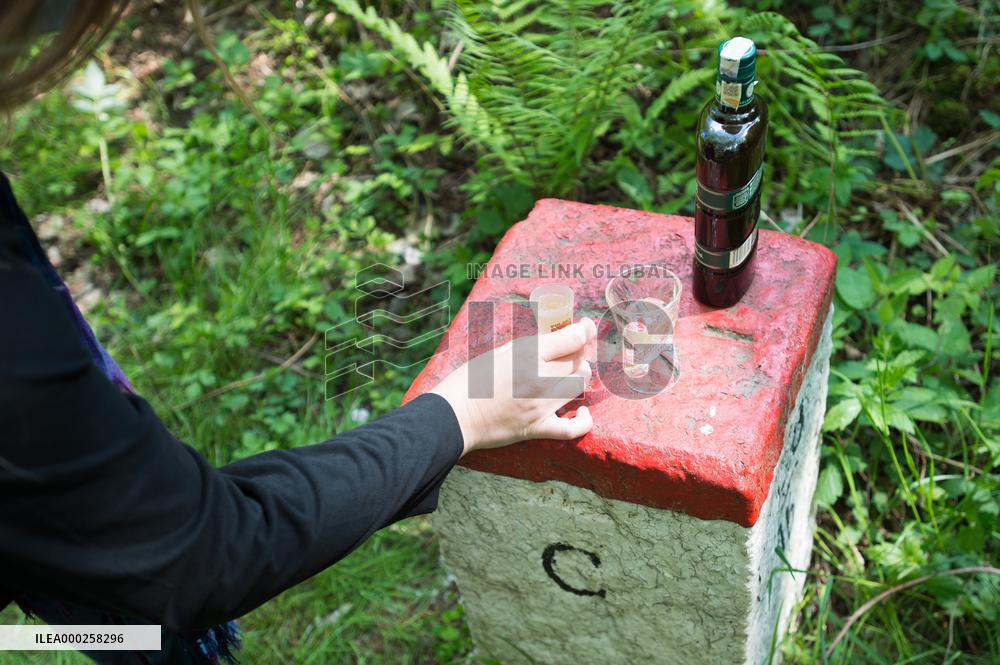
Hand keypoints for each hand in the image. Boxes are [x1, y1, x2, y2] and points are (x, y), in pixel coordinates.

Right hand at [431, 319, 595, 455]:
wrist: (452, 415)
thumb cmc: (469, 381)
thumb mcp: (498, 353)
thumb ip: (527, 349)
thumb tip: (551, 343)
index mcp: (527, 354)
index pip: (572, 339)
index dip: (584, 330)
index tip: (587, 327)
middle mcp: (539, 377)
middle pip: (577, 361)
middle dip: (577, 354)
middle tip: (569, 353)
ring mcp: (541, 405)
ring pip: (579, 385)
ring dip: (579, 377)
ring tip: (570, 375)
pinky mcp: (538, 428)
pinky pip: (573, 428)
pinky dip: (584, 420)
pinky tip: (582, 412)